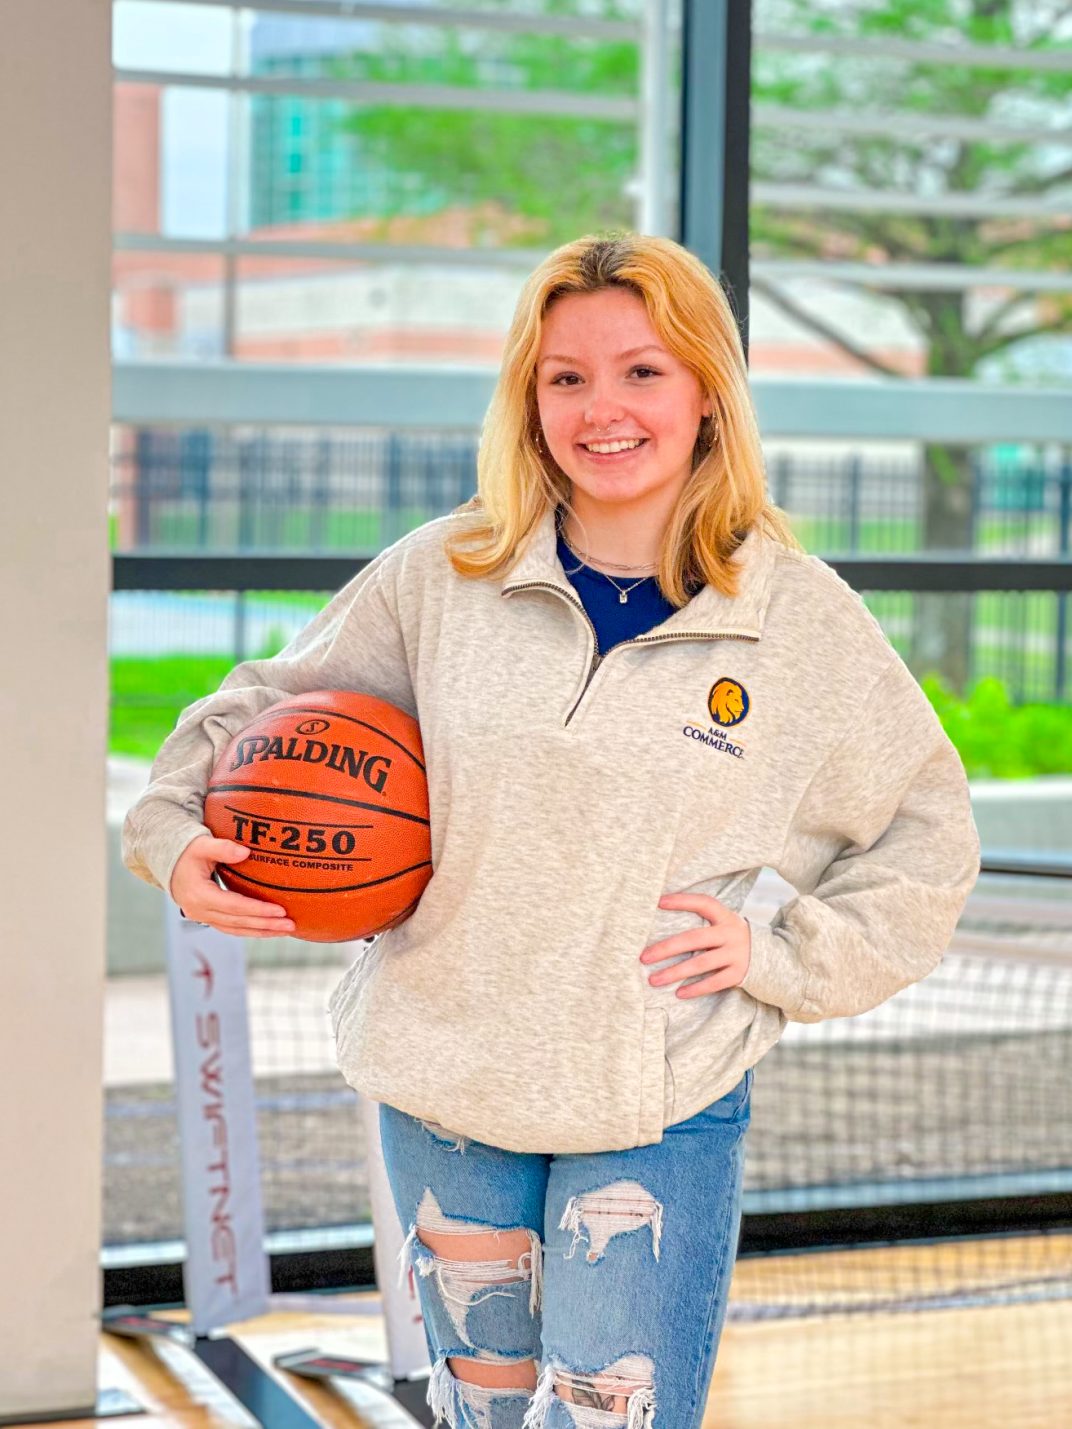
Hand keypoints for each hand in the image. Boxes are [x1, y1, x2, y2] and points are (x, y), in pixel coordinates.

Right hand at [170, 835, 295, 938]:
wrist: (170, 864)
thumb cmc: (188, 851)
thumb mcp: (202, 845)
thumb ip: (222, 847)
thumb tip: (246, 851)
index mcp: (199, 894)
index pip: (233, 906)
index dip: (257, 910)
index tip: (280, 911)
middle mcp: (199, 911)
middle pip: (238, 922)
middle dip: (265, 925)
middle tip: (290, 925)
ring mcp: (202, 917)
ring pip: (236, 930)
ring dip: (261, 931)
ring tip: (286, 930)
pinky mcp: (208, 918)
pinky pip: (233, 928)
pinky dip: (251, 930)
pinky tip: (269, 929)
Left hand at [639, 892, 750, 998]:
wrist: (769, 958)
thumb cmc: (731, 938)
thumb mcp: (724, 923)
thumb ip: (703, 922)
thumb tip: (662, 920)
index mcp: (725, 917)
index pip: (703, 903)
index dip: (682, 901)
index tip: (658, 902)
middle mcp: (731, 933)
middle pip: (694, 938)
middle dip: (667, 948)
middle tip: (644, 957)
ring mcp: (736, 954)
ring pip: (701, 964)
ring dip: (675, 972)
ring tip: (653, 980)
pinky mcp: (739, 974)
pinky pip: (714, 983)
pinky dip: (696, 989)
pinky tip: (678, 993)